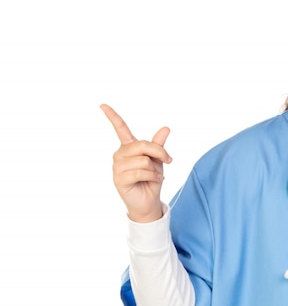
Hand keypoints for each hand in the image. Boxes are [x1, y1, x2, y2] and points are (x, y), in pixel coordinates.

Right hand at [101, 104, 172, 222]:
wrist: (149, 200)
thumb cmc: (151, 178)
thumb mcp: (158, 159)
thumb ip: (158, 144)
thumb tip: (166, 128)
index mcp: (129, 147)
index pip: (120, 128)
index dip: (112, 116)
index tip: (102, 104)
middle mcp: (120, 154)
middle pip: (142, 145)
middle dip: (159, 152)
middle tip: (168, 160)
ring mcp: (117, 167)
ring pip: (143, 160)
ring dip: (155, 169)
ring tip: (154, 175)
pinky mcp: (119, 179)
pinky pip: (142, 172)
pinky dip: (153, 177)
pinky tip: (153, 181)